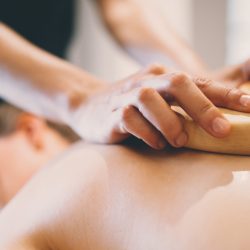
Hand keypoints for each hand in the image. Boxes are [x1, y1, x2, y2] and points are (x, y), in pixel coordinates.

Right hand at [70, 64, 249, 148]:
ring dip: (170, 122)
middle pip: (177, 83)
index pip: (197, 81)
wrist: (88, 105)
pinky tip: (156, 144)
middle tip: (221, 130)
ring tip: (180, 141)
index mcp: (161, 76)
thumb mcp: (158, 102)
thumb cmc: (131, 107)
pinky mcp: (111, 114)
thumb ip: (182, 109)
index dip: (224, 93)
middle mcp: (145, 81)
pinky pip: (130, 120)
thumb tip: (218, 127)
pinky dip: (147, 133)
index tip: (249, 106)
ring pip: (149, 99)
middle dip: (202, 107)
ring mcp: (126, 96)